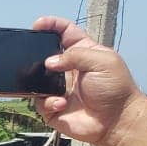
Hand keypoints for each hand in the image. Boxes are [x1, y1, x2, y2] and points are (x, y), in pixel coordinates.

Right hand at [33, 16, 145, 145]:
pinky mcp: (52, 107)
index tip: (38, 25)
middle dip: (36, 54)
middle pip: (45, 55)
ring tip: (48, 85)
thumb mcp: (102, 62)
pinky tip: (62, 104)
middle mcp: (68, 70)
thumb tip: (49, 61)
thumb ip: (75, 56)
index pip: (65, 33)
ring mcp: (59, 88)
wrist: (115, 120)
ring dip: (39, 81)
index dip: (51, 26)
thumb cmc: (115, 89)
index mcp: (82, 53)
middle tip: (31, 55)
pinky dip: (49, 102)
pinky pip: (40, 102)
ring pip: (36, 80)